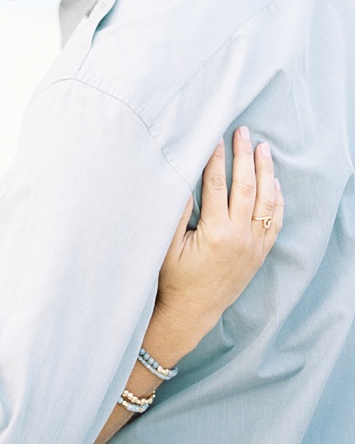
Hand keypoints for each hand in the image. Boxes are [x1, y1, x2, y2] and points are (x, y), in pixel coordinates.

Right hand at [156, 127, 283, 353]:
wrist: (192, 311)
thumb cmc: (173, 279)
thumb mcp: (166, 246)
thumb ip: (176, 212)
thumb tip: (183, 181)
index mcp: (216, 232)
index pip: (216, 185)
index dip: (215, 158)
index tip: (215, 137)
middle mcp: (240, 236)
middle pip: (246, 186)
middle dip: (244, 155)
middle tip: (244, 132)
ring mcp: (254, 245)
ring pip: (266, 201)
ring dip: (266, 171)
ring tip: (263, 149)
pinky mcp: (260, 253)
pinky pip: (276, 221)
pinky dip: (278, 199)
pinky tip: (275, 182)